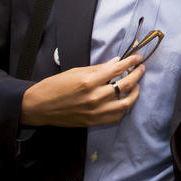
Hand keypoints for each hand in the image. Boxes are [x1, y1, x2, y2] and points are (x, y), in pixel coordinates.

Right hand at [20, 55, 144, 126]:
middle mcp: (94, 97)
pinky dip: (124, 107)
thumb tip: (116, 62)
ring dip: (134, 93)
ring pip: (125, 103)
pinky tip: (124, 100)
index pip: (117, 69)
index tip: (137, 58)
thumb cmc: (54, 86)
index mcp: (88, 81)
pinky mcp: (93, 122)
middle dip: (137, 74)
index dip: (130, 62)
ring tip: (136, 85)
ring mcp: (95, 112)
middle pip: (125, 85)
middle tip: (141, 68)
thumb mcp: (76, 71)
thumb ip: (98, 68)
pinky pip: (116, 116)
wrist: (39, 107)